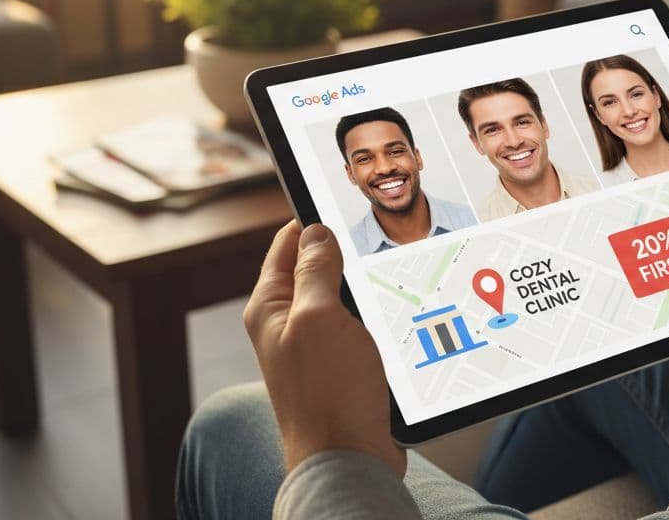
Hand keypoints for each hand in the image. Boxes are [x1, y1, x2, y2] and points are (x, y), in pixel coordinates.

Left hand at [243, 221, 405, 474]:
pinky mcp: (342, 367)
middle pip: (318, 268)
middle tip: (378, 241)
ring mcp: (315, 347)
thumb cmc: (327, 395)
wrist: (348, 462)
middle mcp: (288, 325)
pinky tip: (398, 315)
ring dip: (366, 288)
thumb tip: (316, 231)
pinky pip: (359, 327)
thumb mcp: (318, 318)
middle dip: (346, 254)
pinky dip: (377, 317)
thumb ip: (315, 270)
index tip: (345, 205)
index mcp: (270, 307)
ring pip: (343, 297)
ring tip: (391, 277)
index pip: (288, 244)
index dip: (314, 221)